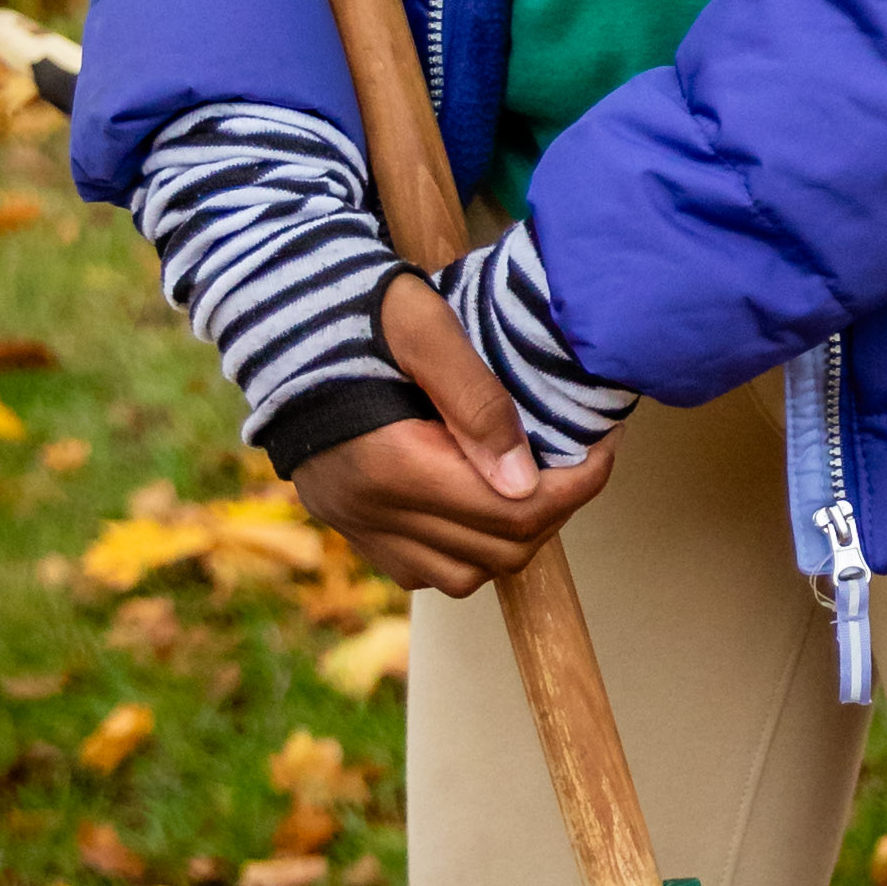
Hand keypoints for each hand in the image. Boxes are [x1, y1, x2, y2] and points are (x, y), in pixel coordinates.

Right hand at [293, 272, 616, 595]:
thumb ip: (477, 403)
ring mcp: (355, 527)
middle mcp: (368, 511)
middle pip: (496, 550)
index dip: (576, 488)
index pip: (511, 512)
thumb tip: (524, 482)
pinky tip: (485, 497)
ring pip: (462, 574)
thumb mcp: (425, 330)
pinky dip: (467, 548)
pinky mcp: (350, 529)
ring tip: (537, 481)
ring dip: (513, 537)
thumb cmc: (360, 311)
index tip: (604, 450)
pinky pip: (423, 570)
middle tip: (579, 460)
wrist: (282, 321)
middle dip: (554, 509)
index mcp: (389, 465)